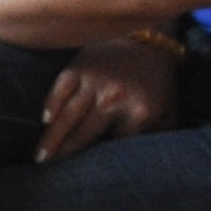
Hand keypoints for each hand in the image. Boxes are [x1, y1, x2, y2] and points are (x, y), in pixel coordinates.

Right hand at [34, 37, 178, 160]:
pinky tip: (44, 120)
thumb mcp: (169, 110)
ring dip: (53, 138)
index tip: (88, 173)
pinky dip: (51, 104)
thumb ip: (159, 135)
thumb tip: (145, 160)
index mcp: (140, 112)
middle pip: (84, 134)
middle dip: (66, 153)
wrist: (150, 37)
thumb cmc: (158, 80)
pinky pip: (60, 89)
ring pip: (68, 116)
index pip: (116, 145)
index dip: (101, 160)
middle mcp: (114, 99)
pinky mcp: (78, 67)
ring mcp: (94, 82)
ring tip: (40, 156)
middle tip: (49, 170)